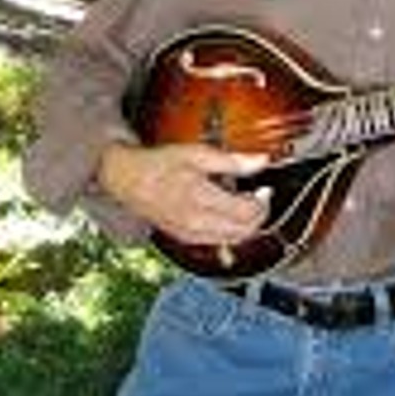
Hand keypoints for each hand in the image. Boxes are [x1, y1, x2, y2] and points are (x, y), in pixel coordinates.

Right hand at [97, 142, 270, 245]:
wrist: (129, 181)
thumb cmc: (161, 164)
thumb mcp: (197, 154)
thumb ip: (232, 161)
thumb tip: (262, 160)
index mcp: (200, 199)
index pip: (246, 213)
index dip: (262, 202)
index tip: (265, 188)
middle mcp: (197, 224)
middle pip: (244, 231)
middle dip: (259, 215)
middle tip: (260, 195)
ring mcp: (191, 235)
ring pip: (233, 239)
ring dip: (247, 224)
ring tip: (245, 202)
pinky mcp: (186, 240)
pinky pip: (219, 241)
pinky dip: (231, 230)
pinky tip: (227, 212)